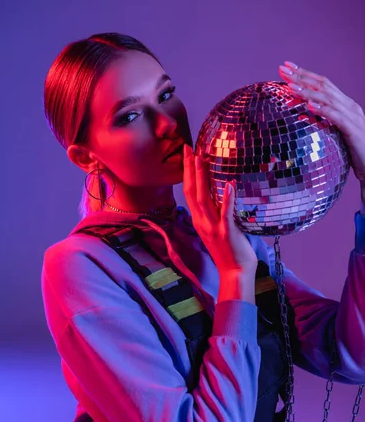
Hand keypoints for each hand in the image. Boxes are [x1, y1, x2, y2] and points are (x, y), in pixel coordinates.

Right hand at [182, 144, 257, 273]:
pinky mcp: (226, 232)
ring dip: (202, 178)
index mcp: (199, 220)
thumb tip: (222, 193)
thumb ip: (216, 212)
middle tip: (189, 148)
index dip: (187, 173)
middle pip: (192, 191)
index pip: (189, 192)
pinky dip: (227, 198)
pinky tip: (229, 184)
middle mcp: (201, 222)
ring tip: (201, 159)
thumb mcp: (217, 229)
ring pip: (204, 199)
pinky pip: (226, 213)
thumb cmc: (230, 251)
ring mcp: (212, 227)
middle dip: (189, 169)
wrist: (234, 273)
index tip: (187, 155)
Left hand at [279, 61, 364, 183]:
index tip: (286, 68)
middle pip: (323, 86)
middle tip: (282, 69)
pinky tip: (310, 105)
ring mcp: (352, 116)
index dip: (304, 74)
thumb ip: (322, 120)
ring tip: (290, 86)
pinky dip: (323, 109)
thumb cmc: (352, 150)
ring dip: (308, 91)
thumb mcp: (335, 131)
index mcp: (344, 104)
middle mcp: (349, 106)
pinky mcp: (353, 130)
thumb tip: (301, 115)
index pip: (323, 84)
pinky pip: (337, 117)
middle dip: (302, 76)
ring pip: (328, 98)